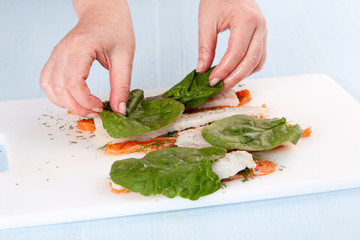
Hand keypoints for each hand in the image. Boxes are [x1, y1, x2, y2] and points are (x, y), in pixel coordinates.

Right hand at [40, 0, 134, 116]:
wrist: (104, 13)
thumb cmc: (115, 29)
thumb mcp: (125, 57)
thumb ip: (121, 86)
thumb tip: (119, 110)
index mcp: (81, 47)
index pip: (74, 82)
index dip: (85, 101)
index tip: (100, 106)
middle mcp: (64, 50)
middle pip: (60, 88)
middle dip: (78, 107)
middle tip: (96, 112)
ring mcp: (57, 53)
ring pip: (49, 87)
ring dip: (65, 104)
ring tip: (85, 108)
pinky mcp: (55, 58)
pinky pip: (47, 81)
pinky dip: (57, 95)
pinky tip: (73, 99)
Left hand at [197, 0, 266, 89]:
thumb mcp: (207, 20)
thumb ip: (205, 46)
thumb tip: (202, 70)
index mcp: (246, 20)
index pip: (236, 53)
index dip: (224, 70)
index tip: (212, 80)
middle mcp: (259, 26)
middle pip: (250, 61)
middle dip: (234, 77)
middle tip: (219, 86)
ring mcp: (263, 31)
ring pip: (258, 62)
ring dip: (243, 75)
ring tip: (225, 81)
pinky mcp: (262, 36)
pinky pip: (259, 58)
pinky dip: (248, 68)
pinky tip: (235, 72)